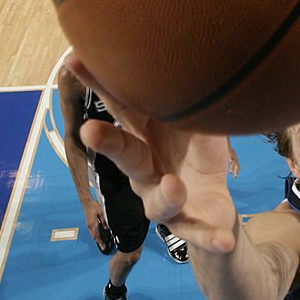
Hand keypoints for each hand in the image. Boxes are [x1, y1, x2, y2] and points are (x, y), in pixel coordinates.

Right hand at [67, 54, 237, 253]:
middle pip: (124, 154)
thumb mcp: (199, 124)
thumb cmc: (196, 155)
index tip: (75, 60)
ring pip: (158, 201)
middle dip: (106, 143)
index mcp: (146, 137)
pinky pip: (198, 233)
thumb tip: (202, 57)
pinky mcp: (189, 225)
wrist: (215, 206)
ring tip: (177, 186)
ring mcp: (164, 200)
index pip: (121, 108)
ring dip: (166, 194)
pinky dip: (210, 236)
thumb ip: (197, 100)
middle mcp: (146, 170)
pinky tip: (224, 242)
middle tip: (89, 130)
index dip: (99, 86)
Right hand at [82, 201, 108, 250]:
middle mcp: (89, 226)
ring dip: (96, 239)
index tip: (103, 246)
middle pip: (94, 236)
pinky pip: (91, 231)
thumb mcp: (101, 212)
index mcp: (93, 224)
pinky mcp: (88, 223)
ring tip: (101, 242)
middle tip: (103, 246)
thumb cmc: (93, 206)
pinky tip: (97, 235)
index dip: (100, 241)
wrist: (86, 203)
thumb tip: (106, 228)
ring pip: (92, 234)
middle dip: (98, 242)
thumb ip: (104, 221)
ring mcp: (88, 224)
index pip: (97, 235)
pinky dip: (95, 235)